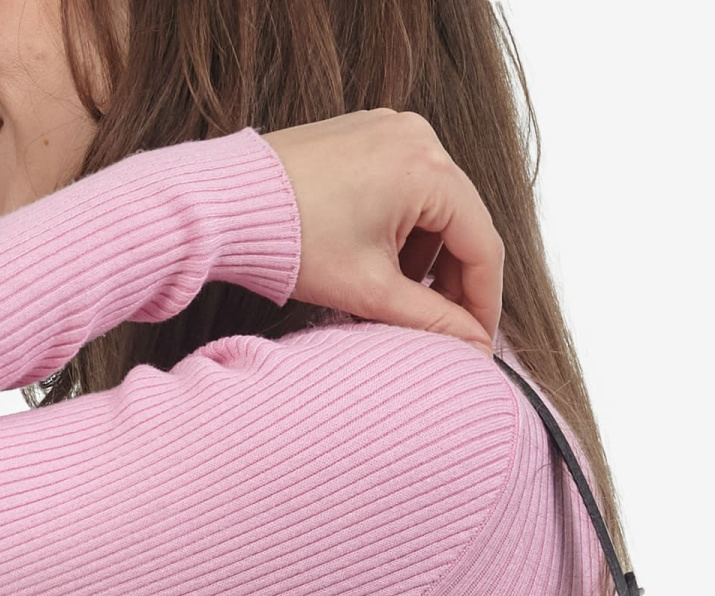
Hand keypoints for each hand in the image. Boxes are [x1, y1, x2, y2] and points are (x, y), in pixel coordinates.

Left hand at [262, 109, 503, 351]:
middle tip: (439, 327)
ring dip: (425, 256)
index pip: (483, 245)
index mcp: (428, 168)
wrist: (229, 203)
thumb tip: (475, 346)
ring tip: (395, 296)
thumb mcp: (372, 290)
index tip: (479, 342)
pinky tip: (378, 261)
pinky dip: (403, 229)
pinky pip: (407, 187)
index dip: (485, 302)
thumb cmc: (294, 240)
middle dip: (453, 280)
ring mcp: (392, 129)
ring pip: (435, 208)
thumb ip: (433, 320)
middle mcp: (418, 136)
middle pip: (462, 222)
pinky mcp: (368, 134)